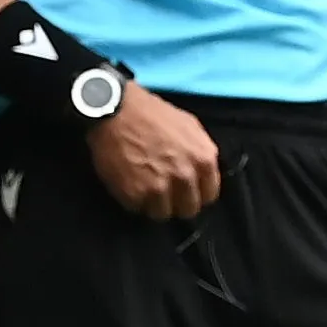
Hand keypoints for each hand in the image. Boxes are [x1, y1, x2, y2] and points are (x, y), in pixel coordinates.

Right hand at [85, 83, 219, 219]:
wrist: (117, 111)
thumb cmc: (154, 115)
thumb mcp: (190, 127)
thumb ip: (200, 153)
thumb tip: (203, 174)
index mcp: (204, 159)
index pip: (209, 195)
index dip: (197, 194)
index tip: (186, 192)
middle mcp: (186, 177)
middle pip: (188, 209)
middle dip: (177, 202)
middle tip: (164, 192)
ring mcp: (160, 188)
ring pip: (163, 214)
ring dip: (154, 205)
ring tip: (144, 187)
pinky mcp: (135, 195)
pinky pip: (138, 210)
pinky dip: (133, 201)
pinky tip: (129, 183)